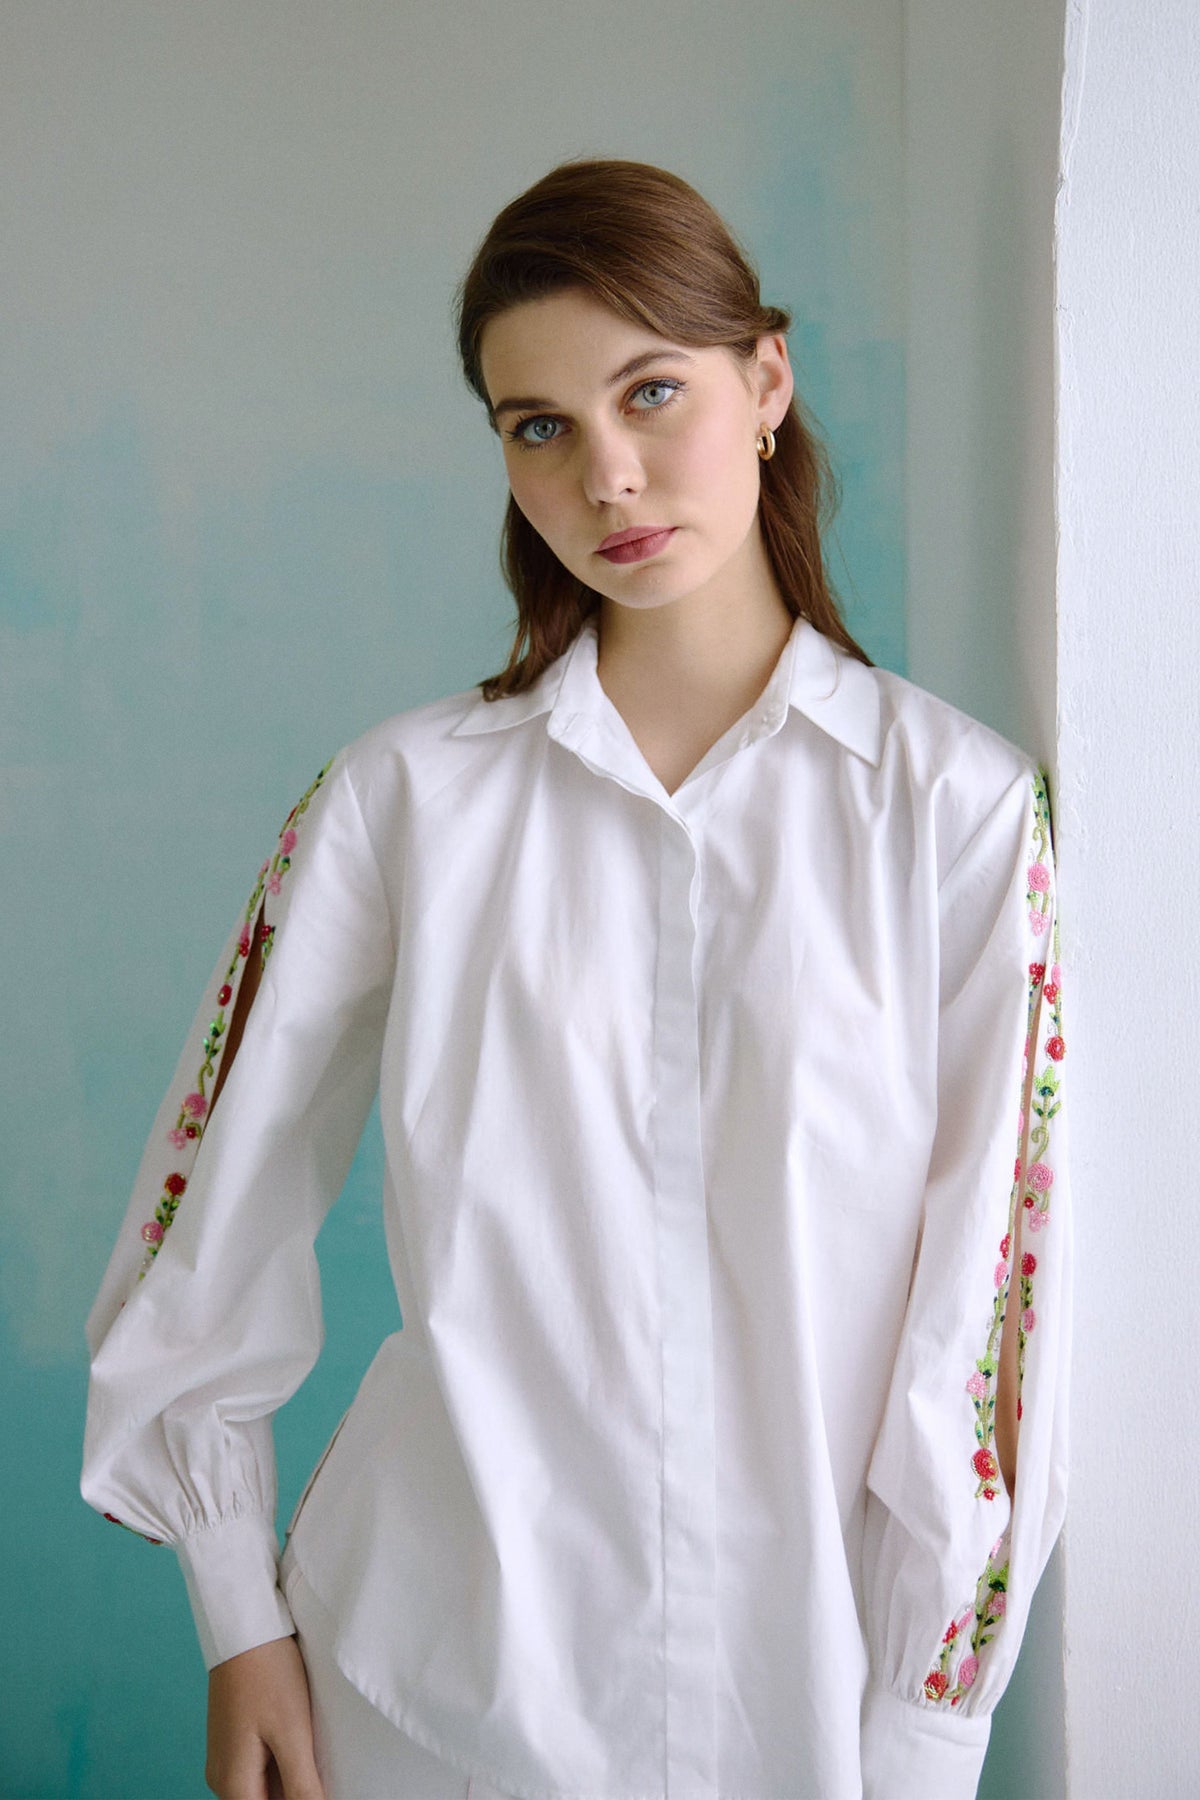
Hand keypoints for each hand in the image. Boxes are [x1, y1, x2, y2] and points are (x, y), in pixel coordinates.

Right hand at [206, 1635, 324, 1799]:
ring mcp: (226, 1758)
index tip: (315, 1787)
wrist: (245, 1626)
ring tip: (313, 1755)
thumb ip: (303, 1787)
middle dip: (295, 1794)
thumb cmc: (268, 1675)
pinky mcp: (234, 1739)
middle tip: (318, 1767)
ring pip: (264, 1789)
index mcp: (232, 1784)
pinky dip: (283, 1765)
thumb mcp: (293, 1734)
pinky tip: (302, 1744)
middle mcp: (222, 1778)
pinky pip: (260, 1768)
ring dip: (291, 1782)